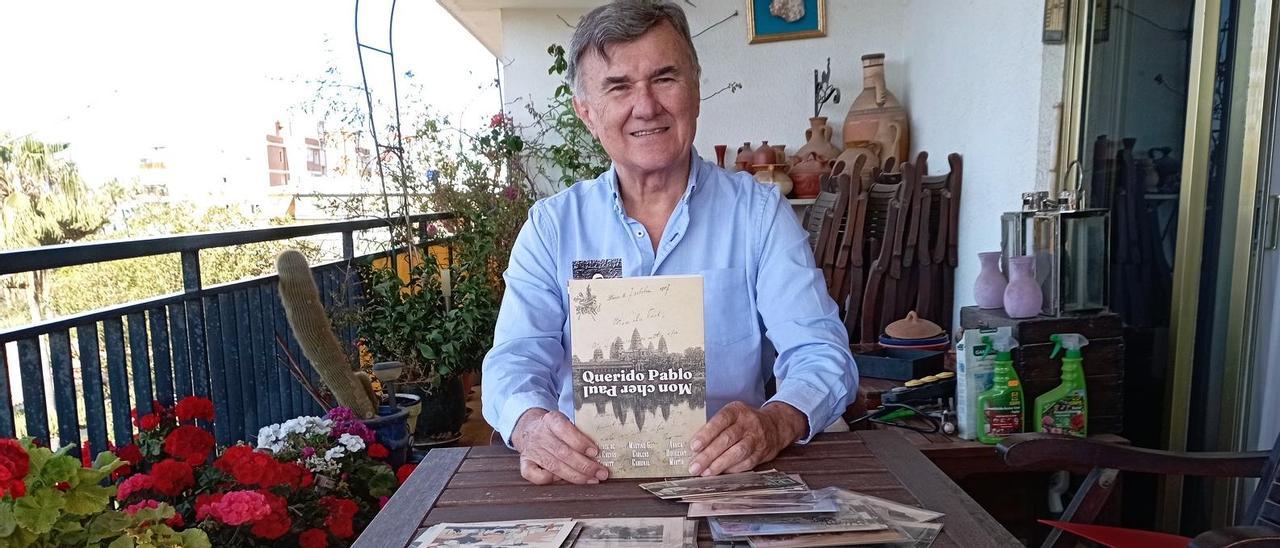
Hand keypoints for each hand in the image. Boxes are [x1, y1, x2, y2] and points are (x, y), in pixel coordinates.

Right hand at [511, 408, 609, 484]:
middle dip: (584, 465)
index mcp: (551, 419)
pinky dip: (551, 480)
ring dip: (576, 476)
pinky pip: (536, 476)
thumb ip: (579, 433)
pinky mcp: (525, 463)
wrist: (529, 428)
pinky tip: (563, 480)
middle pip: (563, 452)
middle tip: (600, 472)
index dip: (580, 442)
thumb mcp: (565, 422)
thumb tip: (599, 453)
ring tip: (591, 480)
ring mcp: (531, 450)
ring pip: (554, 467)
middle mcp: (539, 435)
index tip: (595, 452)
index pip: (565, 430)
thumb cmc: (554, 428)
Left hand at [687, 401, 806, 476]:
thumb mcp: (732, 416)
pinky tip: (720, 473)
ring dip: (719, 465)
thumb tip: (694, 448)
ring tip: (705, 472)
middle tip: (694, 466)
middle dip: (708, 455)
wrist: (775, 426)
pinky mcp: (761, 453)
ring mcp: (756, 438)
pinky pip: (746, 463)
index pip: (721, 420)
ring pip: (737, 452)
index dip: (706, 434)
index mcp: (737, 410)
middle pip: (727, 439)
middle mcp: (748, 423)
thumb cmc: (744, 422)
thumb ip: (715, 428)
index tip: (693, 446)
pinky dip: (731, 469)